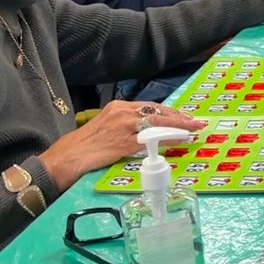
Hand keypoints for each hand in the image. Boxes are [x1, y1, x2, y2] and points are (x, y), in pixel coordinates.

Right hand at [38, 102, 204, 190]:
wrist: (68, 157)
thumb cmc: (87, 145)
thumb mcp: (108, 127)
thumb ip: (128, 126)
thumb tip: (149, 131)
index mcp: (119, 107)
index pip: (151, 107)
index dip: (170, 112)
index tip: (183, 116)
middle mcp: (122, 112)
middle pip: (158, 112)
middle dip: (179, 117)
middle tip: (195, 122)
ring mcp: (124, 127)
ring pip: (157, 124)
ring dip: (177, 127)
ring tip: (192, 130)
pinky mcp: (124, 142)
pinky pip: (151, 140)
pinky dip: (167, 139)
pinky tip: (178, 141)